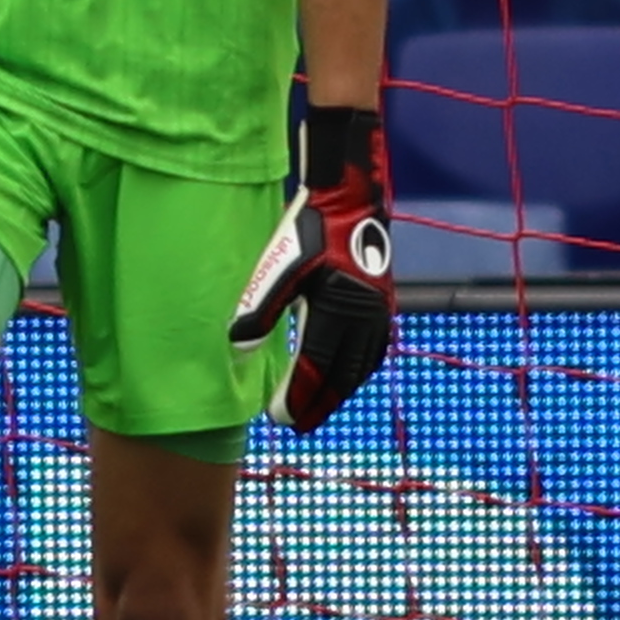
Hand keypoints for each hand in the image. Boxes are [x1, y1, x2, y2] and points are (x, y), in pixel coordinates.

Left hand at [227, 102, 398, 430]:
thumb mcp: (280, 266)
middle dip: (319, 404)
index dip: (297, 398)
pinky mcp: (383, 303)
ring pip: (360, 367)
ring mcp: (379, 313)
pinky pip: (373, 350)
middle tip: (297, 425)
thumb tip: (237, 346)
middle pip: (341, 378)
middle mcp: (365, 320)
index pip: (316, 371)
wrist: (352, 194)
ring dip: (339, 391)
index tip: (278, 418)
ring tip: (319, 407)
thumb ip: (260, 308)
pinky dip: (357, 370)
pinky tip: (346, 374)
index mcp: (339, 314)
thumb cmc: (311, 227)